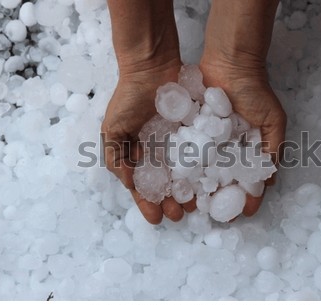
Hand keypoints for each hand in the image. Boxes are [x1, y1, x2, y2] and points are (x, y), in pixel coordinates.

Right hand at [101, 60, 195, 223]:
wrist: (153, 68)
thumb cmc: (129, 98)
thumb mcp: (113, 128)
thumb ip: (116, 156)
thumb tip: (128, 183)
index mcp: (137, 155)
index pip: (142, 186)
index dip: (148, 203)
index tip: (155, 219)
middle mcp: (158, 154)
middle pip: (166, 185)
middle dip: (170, 203)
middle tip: (179, 216)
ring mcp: (178, 145)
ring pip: (184, 176)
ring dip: (188, 193)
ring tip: (194, 206)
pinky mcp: (194, 134)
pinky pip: (199, 156)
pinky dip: (202, 171)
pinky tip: (207, 184)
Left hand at [200, 55, 286, 217]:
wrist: (229, 64)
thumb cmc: (255, 92)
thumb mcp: (273, 121)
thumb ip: (273, 149)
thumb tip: (271, 182)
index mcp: (247, 150)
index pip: (247, 179)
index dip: (247, 197)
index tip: (244, 213)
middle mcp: (226, 149)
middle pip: (223, 180)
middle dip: (220, 200)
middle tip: (215, 217)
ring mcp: (207, 142)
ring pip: (203, 171)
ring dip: (199, 190)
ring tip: (194, 207)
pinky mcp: (191, 132)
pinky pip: (187, 154)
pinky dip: (184, 169)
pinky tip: (179, 184)